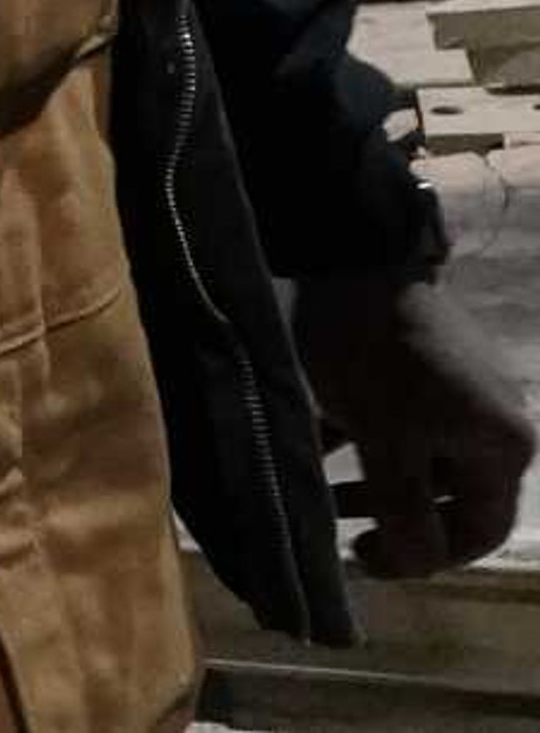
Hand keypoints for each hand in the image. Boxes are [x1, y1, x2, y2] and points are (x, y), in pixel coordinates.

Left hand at [291, 271, 533, 578]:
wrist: (350, 256)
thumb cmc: (372, 357)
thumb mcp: (386, 443)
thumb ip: (405, 511)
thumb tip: (416, 563)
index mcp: (503, 446)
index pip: (479, 530)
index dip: (426, 557)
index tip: (364, 555)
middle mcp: (497, 421)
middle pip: (449, 496)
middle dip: (393, 514)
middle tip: (340, 523)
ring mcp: (464, 390)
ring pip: (419, 458)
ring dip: (372, 477)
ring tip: (320, 482)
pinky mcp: (428, 364)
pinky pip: (403, 420)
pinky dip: (365, 436)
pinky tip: (316, 435)